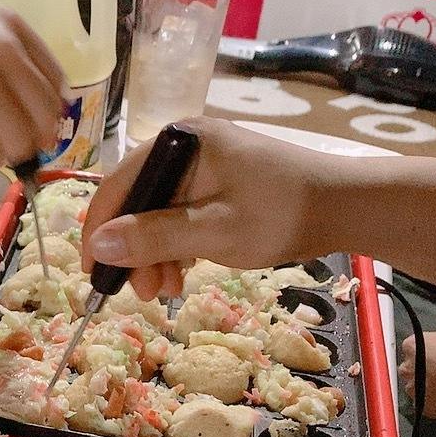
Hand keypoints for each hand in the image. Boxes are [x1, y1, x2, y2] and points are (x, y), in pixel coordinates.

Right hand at [82, 119, 335, 297]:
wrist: (343, 206)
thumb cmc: (279, 215)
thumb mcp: (212, 232)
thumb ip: (153, 237)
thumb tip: (97, 247)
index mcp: (178, 143)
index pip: (119, 186)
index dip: (99, 232)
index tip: (92, 274)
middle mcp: (184, 146)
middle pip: (136, 202)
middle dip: (133, 250)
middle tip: (142, 293)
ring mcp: (201, 165)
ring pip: (156, 213)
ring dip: (154, 255)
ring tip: (166, 291)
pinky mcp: (216, 183)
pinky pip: (179, 215)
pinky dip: (175, 247)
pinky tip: (181, 274)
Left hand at [400, 318, 435, 420]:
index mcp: (412, 346)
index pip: (412, 348)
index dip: (428, 351)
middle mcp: (408, 369)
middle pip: (411, 369)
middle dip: (424, 370)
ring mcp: (415, 392)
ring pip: (418, 389)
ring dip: (430, 387)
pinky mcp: (427, 410)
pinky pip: (429, 406)